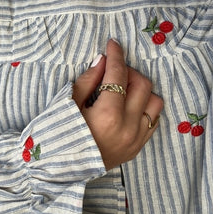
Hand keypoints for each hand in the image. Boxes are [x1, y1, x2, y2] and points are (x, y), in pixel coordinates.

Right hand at [72, 39, 162, 169]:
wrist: (58, 170)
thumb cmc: (59, 135)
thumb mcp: (68, 104)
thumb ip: (88, 80)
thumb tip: (103, 60)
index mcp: (108, 114)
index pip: (118, 75)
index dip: (116, 55)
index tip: (113, 44)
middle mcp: (128, 126)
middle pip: (142, 84)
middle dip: (128, 70)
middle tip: (112, 71)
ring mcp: (136, 139)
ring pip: (155, 101)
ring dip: (141, 89)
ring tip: (123, 89)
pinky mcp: (137, 147)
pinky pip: (153, 120)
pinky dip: (144, 107)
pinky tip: (128, 106)